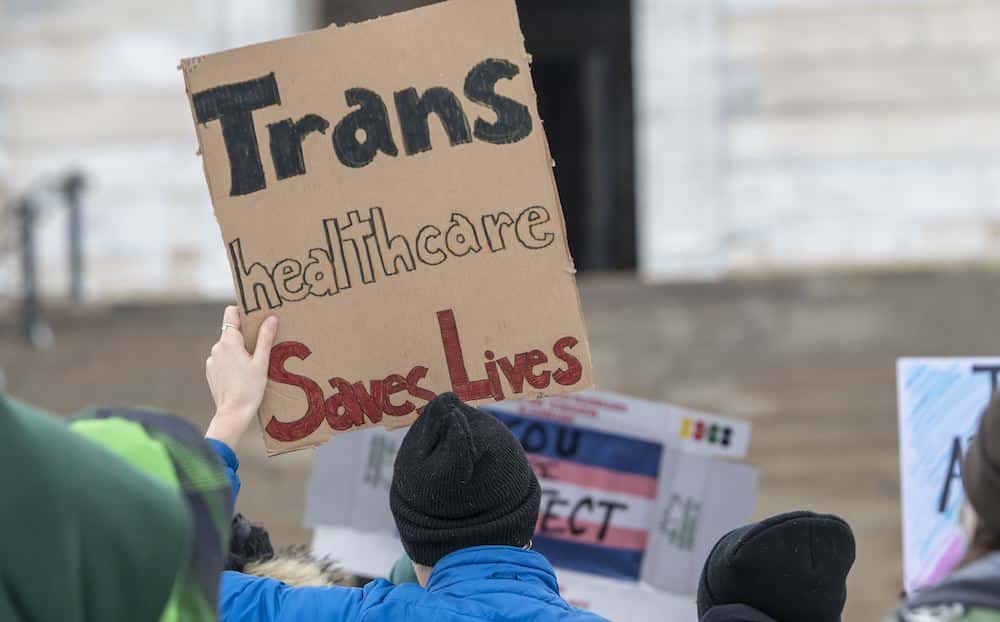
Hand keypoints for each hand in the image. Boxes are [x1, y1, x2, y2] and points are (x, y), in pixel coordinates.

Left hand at [205, 305, 277, 447]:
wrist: (233, 413)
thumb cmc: (249, 389)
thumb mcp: (261, 362)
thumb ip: (265, 338)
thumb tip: (271, 318)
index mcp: (229, 342)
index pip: (231, 313)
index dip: (243, 312)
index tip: (256, 317)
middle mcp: (217, 347)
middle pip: (231, 331)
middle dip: (246, 335)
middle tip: (261, 346)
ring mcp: (212, 359)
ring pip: (228, 346)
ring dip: (239, 350)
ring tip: (253, 365)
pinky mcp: (211, 371)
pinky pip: (223, 359)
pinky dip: (232, 361)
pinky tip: (242, 374)